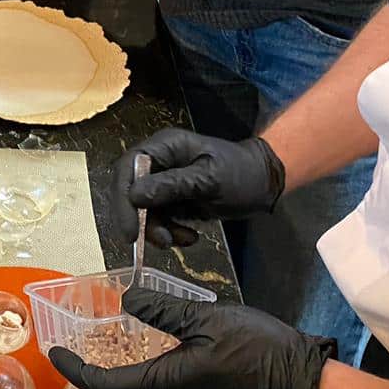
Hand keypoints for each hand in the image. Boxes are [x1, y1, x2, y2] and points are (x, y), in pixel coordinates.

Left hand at [49, 288, 335, 388]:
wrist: (308, 388)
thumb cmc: (260, 351)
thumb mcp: (209, 319)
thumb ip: (164, 311)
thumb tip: (125, 299)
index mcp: (168, 384)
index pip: (107, 385)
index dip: (76, 370)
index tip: (56, 353)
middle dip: (98, 373)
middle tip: (82, 346)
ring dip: (127, 374)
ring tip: (116, 343)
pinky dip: (154, 376)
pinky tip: (160, 352)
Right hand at [111, 128, 284, 247]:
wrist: (265, 183)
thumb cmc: (241, 173)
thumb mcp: (209, 179)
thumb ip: (172, 185)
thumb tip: (134, 196)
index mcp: (165, 147)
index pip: (128, 168)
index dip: (123, 199)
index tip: (130, 231)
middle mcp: (159, 162)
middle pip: (130, 191)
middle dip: (140, 219)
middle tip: (155, 242)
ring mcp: (164, 182)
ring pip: (143, 210)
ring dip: (159, 230)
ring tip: (183, 239)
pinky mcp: (172, 200)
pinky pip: (159, 219)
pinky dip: (171, 232)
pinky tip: (190, 237)